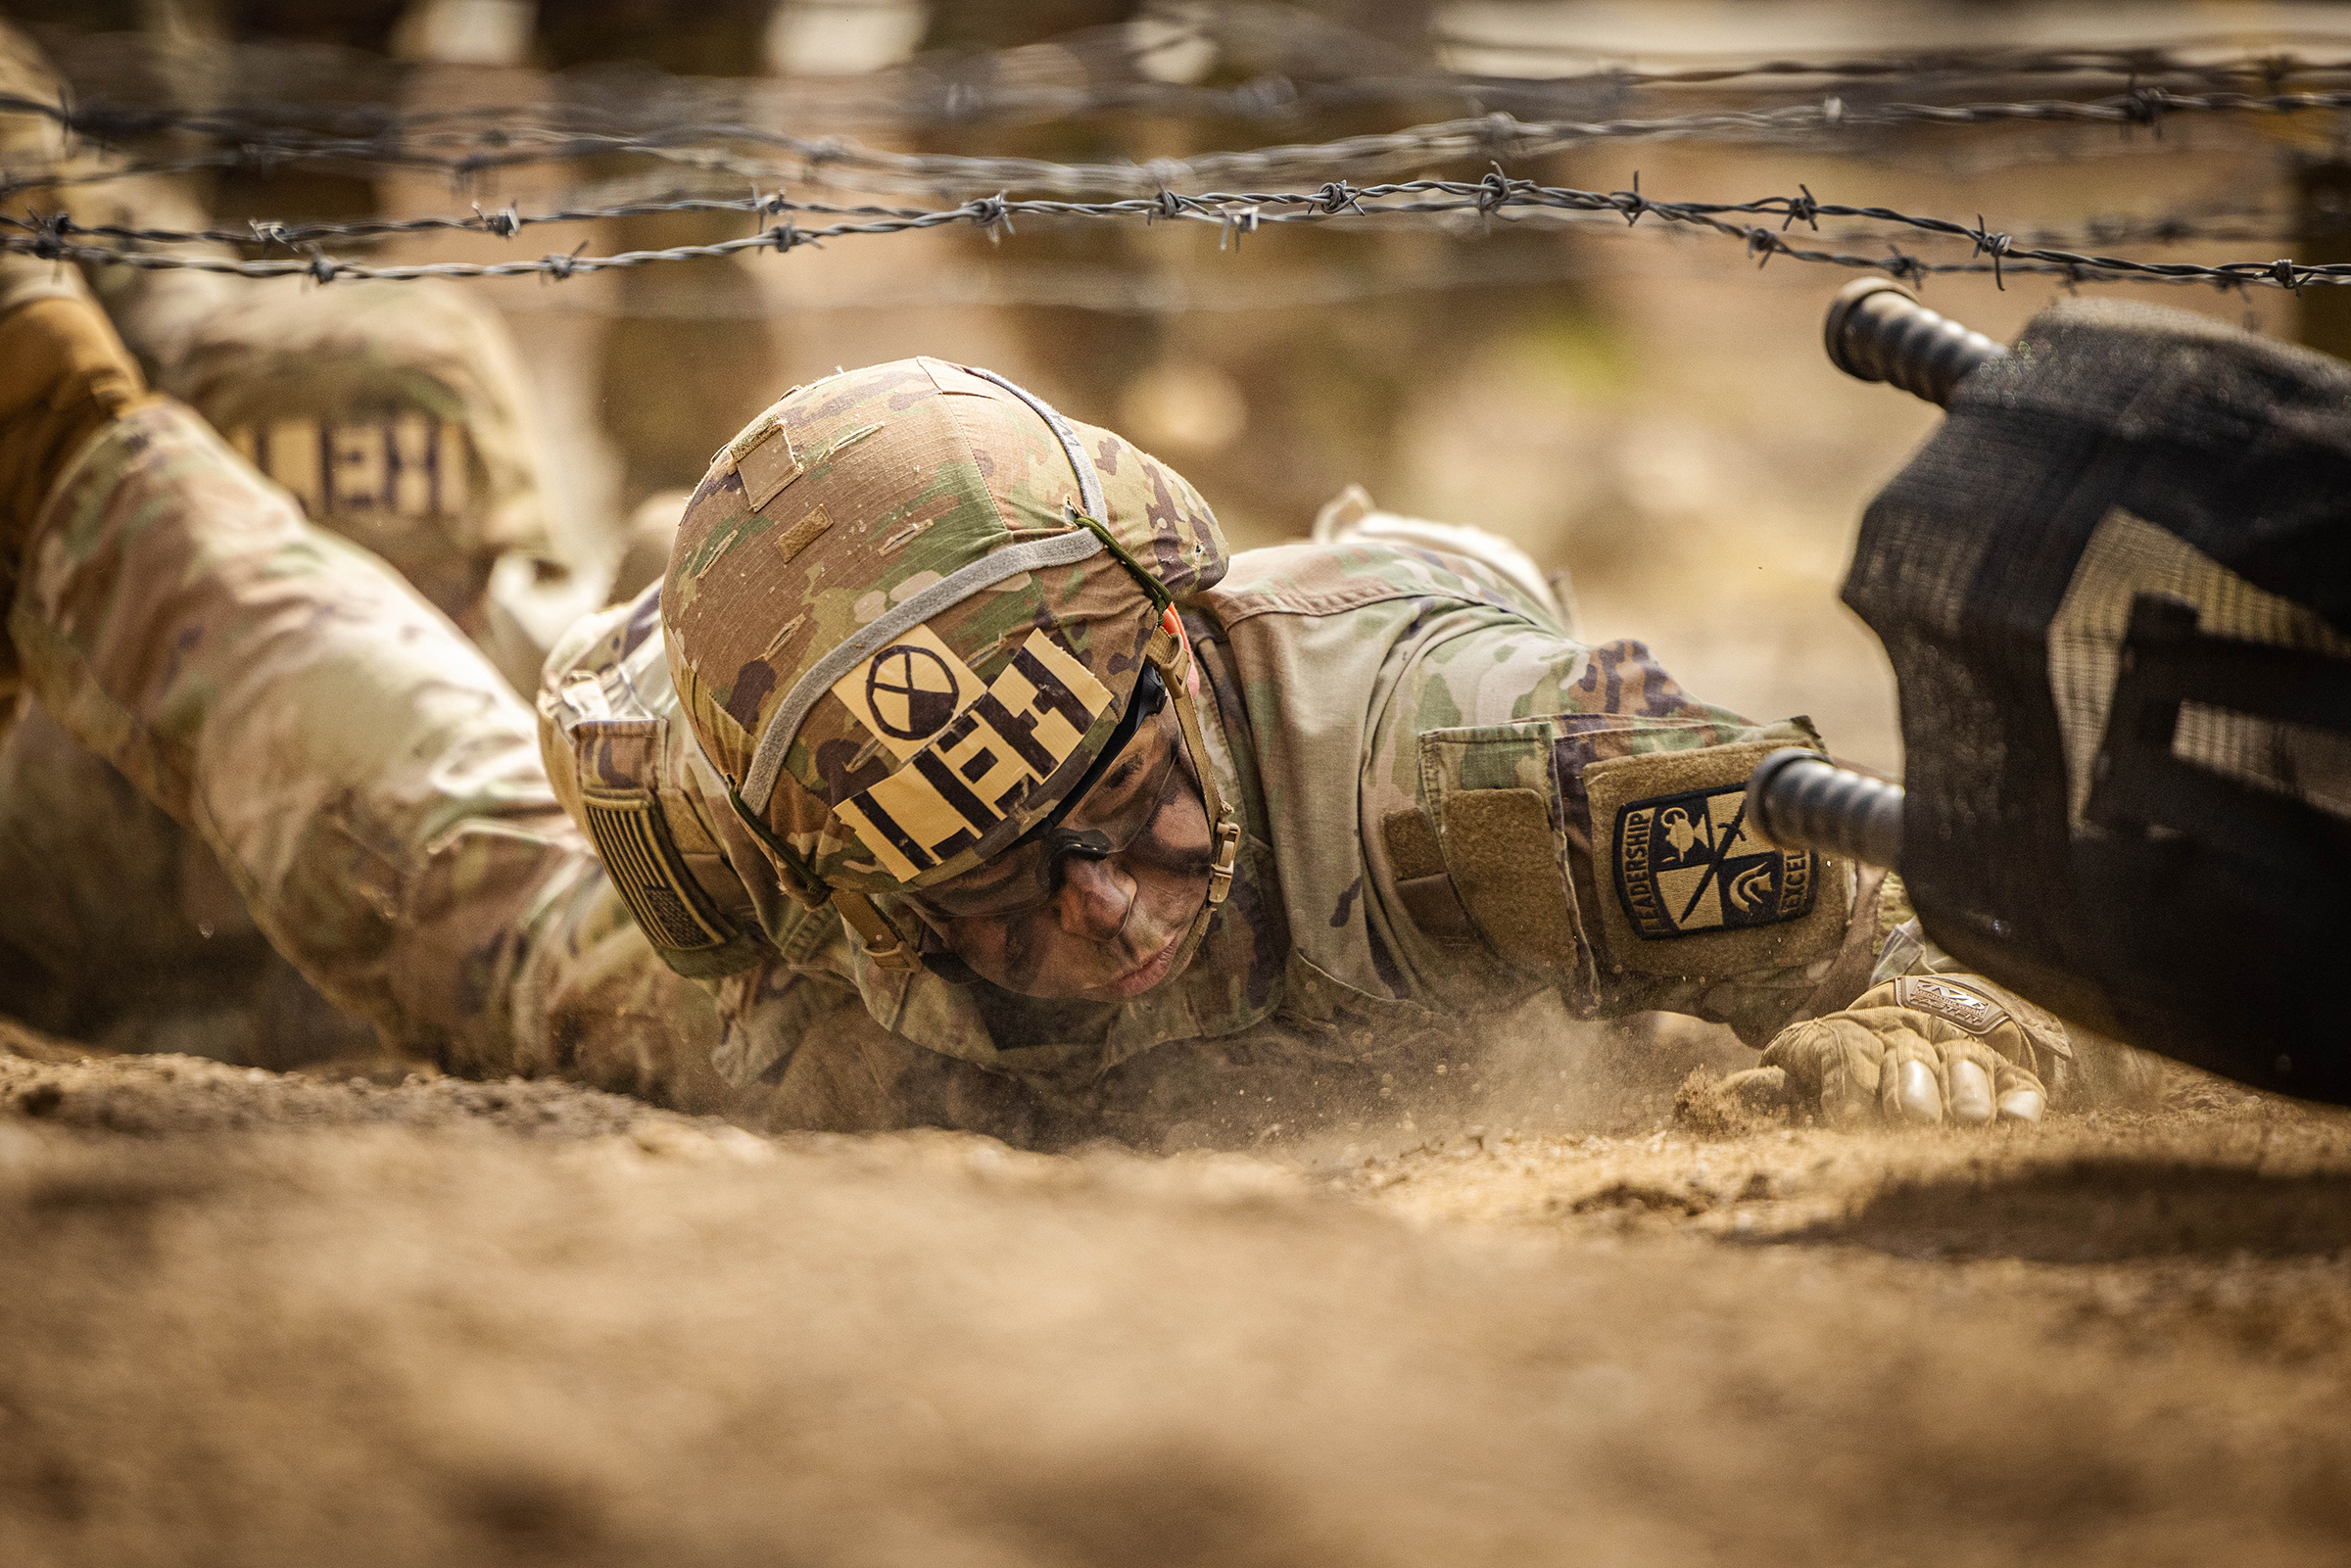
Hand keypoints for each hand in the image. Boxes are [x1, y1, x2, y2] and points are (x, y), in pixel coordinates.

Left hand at [1726, 976, 2056, 1126]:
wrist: (1922, 1016)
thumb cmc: (1844, 1064)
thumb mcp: (1796, 1066)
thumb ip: (1759, 1091)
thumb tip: (1704, 1106)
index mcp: (1846, 1038)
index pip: (1840, 1048)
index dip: (1844, 1082)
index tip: (1846, 1120)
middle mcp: (1904, 1038)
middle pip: (1907, 1056)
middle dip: (1909, 1086)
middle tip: (1912, 1118)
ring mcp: (1958, 1051)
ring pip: (1963, 1064)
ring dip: (1963, 1091)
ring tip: (1964, 1121)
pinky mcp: (2007, 1072)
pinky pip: (2018, 1085)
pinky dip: (2017, 1102)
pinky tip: (2014, 1123)